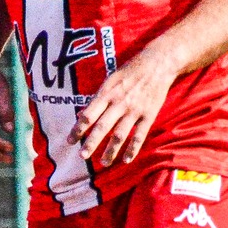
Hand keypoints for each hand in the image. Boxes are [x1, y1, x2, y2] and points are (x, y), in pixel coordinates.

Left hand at [75, 51, 174, 167]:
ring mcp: (135, 110)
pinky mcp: (149, 115)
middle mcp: (119, 103)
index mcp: (107, 93)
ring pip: (120, 134)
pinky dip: (133, 148)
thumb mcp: (110, 80)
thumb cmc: (130, 71)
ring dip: (111, 150)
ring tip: (103, 163)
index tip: (70, 141)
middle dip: (91, 142)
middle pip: (102, 126)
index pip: (89, 114)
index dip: (78, 129)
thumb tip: (81, 114)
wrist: (157, 64)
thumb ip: (97, 98)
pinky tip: (126, 159)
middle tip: (82, 156)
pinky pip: (140, 135)